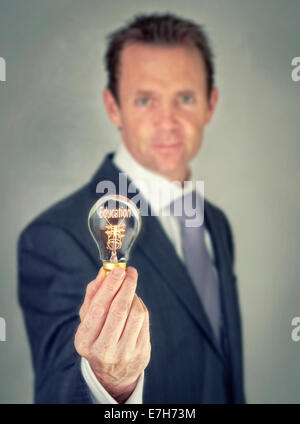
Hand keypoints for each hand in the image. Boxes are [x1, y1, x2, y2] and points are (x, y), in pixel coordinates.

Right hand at [74, 266, 150, 402]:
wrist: (112, 374)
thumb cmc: (97, 338)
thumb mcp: (87, 321)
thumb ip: (92, 296)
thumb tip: (103, 273)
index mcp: (84, 341)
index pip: (99, 308)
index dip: (110, 286)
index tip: (118, 270)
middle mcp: (103, 350)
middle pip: (119, 309)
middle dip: (126, 286)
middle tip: (129, 272)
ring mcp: (124, 354)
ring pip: (135, 313)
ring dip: (134, 296)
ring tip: (129, 290)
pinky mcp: (141, 353)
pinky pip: (144, 321)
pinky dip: (140, 306)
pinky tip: (135, 303)